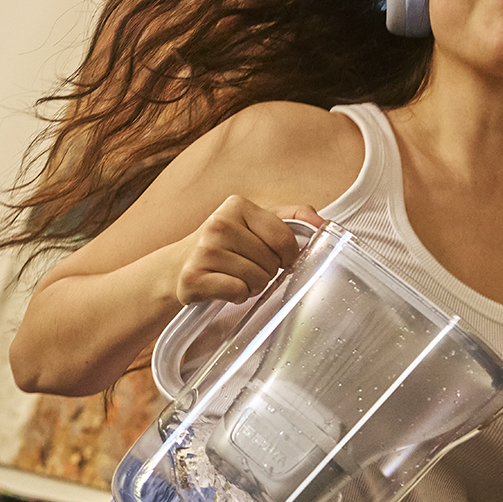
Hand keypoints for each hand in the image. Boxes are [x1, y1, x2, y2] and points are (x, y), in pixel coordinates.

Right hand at [173, 196, 322, 305]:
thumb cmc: (225, 246)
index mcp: (237, 205)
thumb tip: (324, 223)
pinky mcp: (193, 277)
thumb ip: (292, 218)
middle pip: (271, 262)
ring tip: (235, 277)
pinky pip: (238, 292)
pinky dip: (237, 296)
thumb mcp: (255, 224)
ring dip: (252, 286)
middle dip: (266, 272)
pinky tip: (224, 287)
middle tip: (248, 268)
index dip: (288, 256)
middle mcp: (218, 223)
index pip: (284, 238)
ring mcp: (204, 250)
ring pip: (257, 279)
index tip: (277, 259)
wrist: (178, 266)